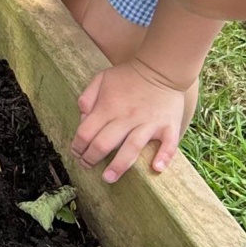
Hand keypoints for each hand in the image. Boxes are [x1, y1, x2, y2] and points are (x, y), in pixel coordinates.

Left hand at [73, 61, 199, 183]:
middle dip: (91, 159)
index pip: (86, 132)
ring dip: (119, 165)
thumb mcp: (101, 78)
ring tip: (109, 177)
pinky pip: (168, 144)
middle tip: (87, 166)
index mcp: (108, 107)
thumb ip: (87, 97)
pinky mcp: (168, 126)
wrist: (161, 68)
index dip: (77, 146)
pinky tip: (156, 169)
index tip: (77, 153)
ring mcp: (148, 123)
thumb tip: (82, 117)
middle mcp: (127, 117)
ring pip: (132, 148)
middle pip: (104, 144)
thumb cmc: (129, 76)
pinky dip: (163, 157)